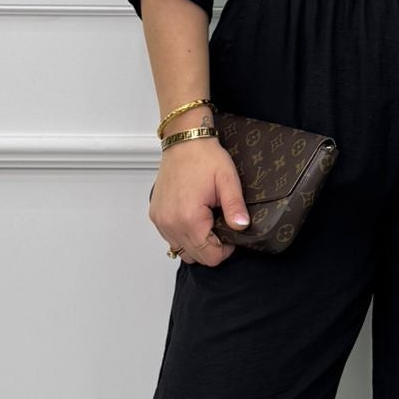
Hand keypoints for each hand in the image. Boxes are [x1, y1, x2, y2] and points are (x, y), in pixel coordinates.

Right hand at [149, 138, 250, 264]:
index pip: (210, 257)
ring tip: (207, 222)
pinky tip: (194, 219)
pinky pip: (171, 239)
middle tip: (221, 225)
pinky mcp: (156, 216)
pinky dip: (184, 236)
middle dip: (212, 247)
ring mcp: (160, 221)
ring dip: (197, 243)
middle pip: (196, 257)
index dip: (226, 250)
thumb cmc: (205, 158)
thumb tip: (241, 227)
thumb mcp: (228, 181)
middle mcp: (170, 223)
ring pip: (182, 251)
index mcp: (189, 218)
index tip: (230, 232)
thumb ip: (235, 207)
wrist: (184, 141)